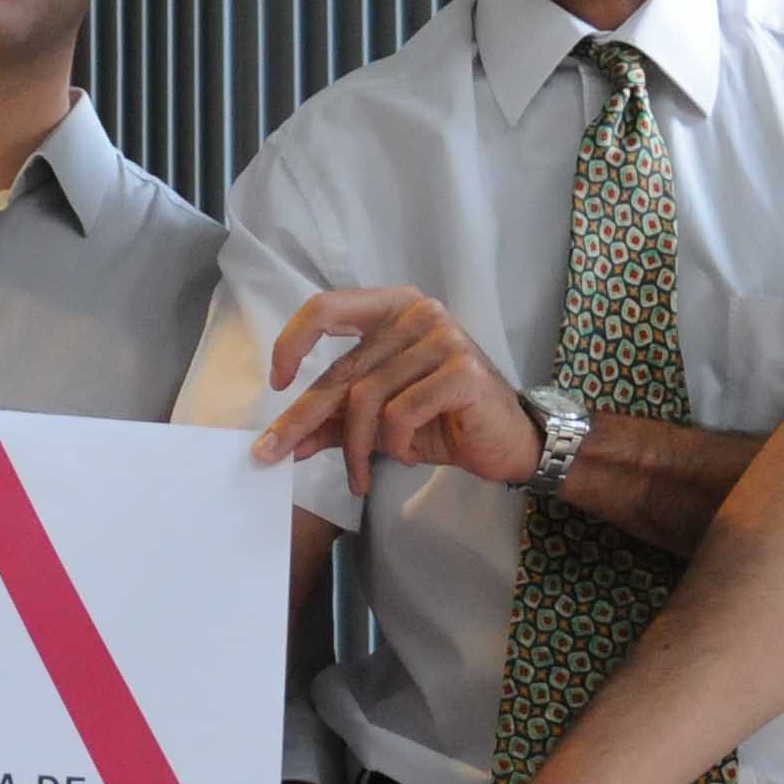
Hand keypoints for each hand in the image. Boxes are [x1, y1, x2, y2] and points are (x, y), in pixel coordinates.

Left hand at [253, 289, 540, 500]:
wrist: (510, 442)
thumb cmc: (446, 421)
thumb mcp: (384, 418)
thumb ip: (339, 421)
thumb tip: (289, 442)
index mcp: (394, 308)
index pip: (327, 308)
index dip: (292, 341)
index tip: (277, 382)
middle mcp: (418, 313)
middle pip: (343, 370)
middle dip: (305, 418)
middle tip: (273, 453)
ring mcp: (443, 338)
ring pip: (369, 400)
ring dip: (358, 448)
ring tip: (361, 476)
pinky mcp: (462, 372)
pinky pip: (401, 414)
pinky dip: (397, 445)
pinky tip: (409, 456)